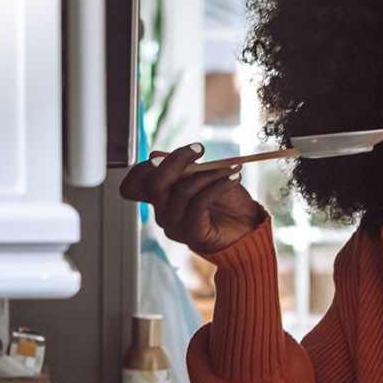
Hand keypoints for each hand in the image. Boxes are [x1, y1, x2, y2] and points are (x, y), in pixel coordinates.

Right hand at [118, 144, 265, 254]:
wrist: (248, 228)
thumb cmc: (226, 202)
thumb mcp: (203, 176)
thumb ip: (181, 168)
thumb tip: (156, 155)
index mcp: (161, 198)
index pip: (134, 184)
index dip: (148, 165)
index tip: (186, 149)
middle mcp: (162, 213)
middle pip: (155, 183)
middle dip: (177, 160)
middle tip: (200, 149)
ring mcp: (175, 225)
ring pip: (183, 190)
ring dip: (210, 173)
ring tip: (231, 168)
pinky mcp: (191, 233)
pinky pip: (199, 203)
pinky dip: (218, 185)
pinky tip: (233, 179)